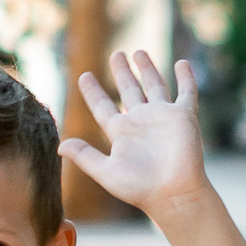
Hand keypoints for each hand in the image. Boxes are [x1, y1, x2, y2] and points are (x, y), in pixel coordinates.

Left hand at [61, 47, 210, 217]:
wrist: (173, 193)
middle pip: (129, 89)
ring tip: (139, 52)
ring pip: (154, 85)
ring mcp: (162, 117)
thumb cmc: (140, 188)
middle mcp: (140, 121)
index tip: (83, 76)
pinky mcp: (184, 117)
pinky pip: (186, 92)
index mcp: (120, 132)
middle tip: (116, 54)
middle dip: (122, 72)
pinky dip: (186, 78)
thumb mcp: (106, 171)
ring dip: (147, 69)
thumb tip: (59, 146)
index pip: (103, 106)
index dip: (93, 92)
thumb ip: (84, 156)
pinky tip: (182, 63)